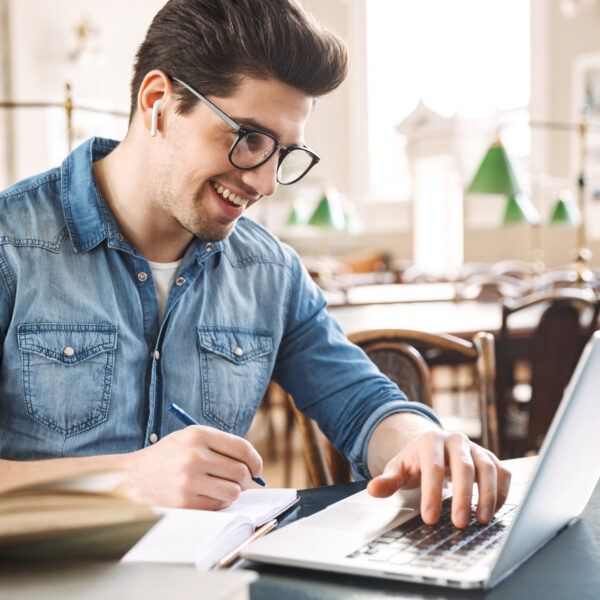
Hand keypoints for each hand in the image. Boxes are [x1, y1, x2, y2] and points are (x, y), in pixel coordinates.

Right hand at [121, 425, 262, 509]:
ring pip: (234, 491)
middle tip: (243, 482)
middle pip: (241, 471)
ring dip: (234, 492)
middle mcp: (194, 455)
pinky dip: (220, 502)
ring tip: (224, 488)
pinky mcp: (185, 501)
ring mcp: (189, 480)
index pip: (242, 448)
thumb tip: (252, 464)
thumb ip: (220, 445)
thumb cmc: (168, 457)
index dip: (256, 460)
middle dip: (247, 479)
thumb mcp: (190, 438)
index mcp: (198, 435)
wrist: (132, 477)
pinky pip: (219, 505)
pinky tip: (209, 496)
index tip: (257, 469)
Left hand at [367, 430, 510, 527]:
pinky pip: (503, 472)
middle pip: (464, 467)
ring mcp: (475, 448)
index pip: (433, 467)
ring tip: (482, 520)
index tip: (429, 518)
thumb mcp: (398, 469)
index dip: (431, 493)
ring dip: (488, 495)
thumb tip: (373, 489)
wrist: (433, 447)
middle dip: (463, 497)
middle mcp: (456, 440)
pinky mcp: (490, 458)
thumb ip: (387, 480)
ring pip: (488, 468)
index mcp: (430, 441)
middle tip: (459, 523)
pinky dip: (503, 491)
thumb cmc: (415, 461)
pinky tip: (495, 511)